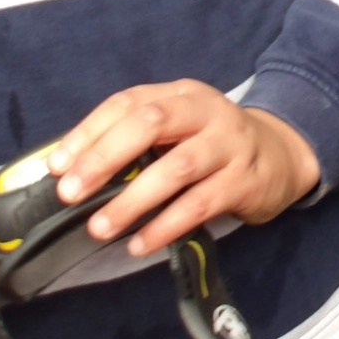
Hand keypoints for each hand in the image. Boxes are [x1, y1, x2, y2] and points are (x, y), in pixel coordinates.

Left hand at [47, 80, 320, 257]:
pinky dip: (166, 226)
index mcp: (182, 94)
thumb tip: (70, 171)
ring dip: (133, 200)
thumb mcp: (180, 129)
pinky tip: (140, 244)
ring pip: (177, 167)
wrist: (282, 155)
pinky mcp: (245, 179)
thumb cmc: (213, 144)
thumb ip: (136, 142)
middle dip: (105, 158)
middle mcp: (207, 112)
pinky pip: (200, 204)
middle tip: (71, 194)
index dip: (90, 132)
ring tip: (100, 228)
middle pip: (152, 123)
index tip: (57, 166)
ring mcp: (230, 144)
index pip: (129, 102)